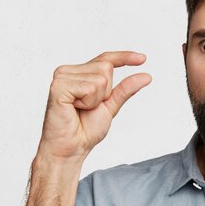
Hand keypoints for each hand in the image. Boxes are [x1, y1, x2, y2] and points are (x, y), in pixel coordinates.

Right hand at [37, 51, 151, 161]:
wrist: (71, 148)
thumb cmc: (85, 130)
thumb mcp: (111, 106)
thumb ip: (125, 89)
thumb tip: (146, 76)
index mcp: (80, 74)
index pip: (105, 59)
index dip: (124, 57)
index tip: (143, 58)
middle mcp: (69, 71)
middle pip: (106, 68)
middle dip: (105, 92)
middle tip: (88, 108)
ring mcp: (62, 76)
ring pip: (100, 79)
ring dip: (95, 100)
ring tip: (80, 109)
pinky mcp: (58, 86)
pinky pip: (89, 88)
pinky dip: (88, 102)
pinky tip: (74, 108)